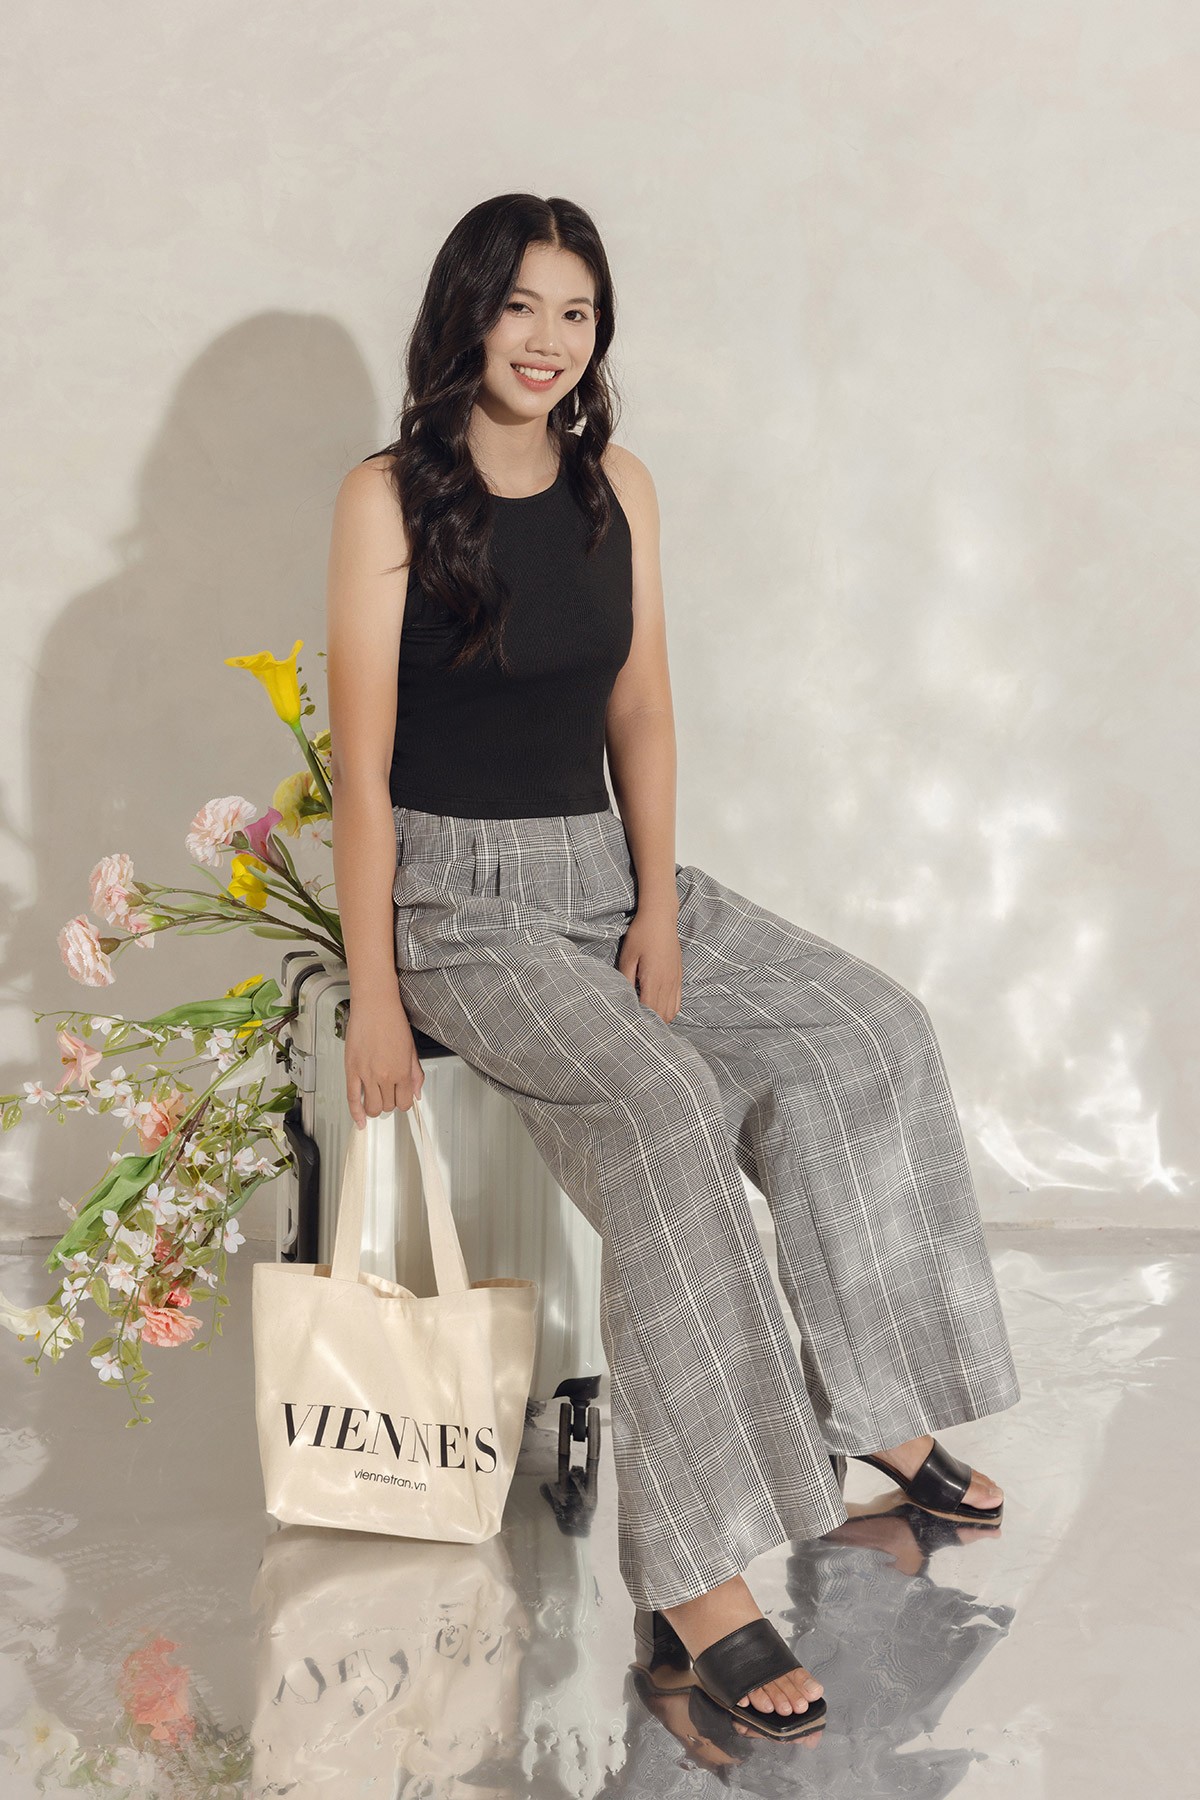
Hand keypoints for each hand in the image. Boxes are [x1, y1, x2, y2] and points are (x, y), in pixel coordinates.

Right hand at [343, 990, 424, 1127]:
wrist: (375, 1006)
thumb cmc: (393, 1021)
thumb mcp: (412, 1049)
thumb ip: (415, 1074)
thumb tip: (416, 1093)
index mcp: (402, 1071)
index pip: (405, 1102)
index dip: (404, 1102)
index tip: (401, 1098)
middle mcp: (385, 1076)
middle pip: (388, 1106)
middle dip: (390, 1102)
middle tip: (388, 1093)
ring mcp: (367, 1075)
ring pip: (372, 1107)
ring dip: (375, 1108)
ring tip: (375, 1100)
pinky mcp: (352, 1070)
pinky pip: (352, 1098)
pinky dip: (356, 1113)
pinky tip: (360, 1121)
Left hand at [617, 904, 682, 1022]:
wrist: (661, 917)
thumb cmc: (641, 935)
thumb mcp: (627, 957)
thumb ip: (625, 979)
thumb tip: (623, 998)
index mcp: (654, 980)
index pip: (649, 1011)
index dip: (640, 1021)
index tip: (630, 1025)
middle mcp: (668, 983)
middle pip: (662, 1015)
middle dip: (651, 1024)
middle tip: (636, 1025)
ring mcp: (675, 980)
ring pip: (671, 1011)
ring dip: (660, 1019)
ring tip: (647, 1020)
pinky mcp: (678, 976)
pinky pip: (677, 1002)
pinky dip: (669, 1010)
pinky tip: (658, 1009)